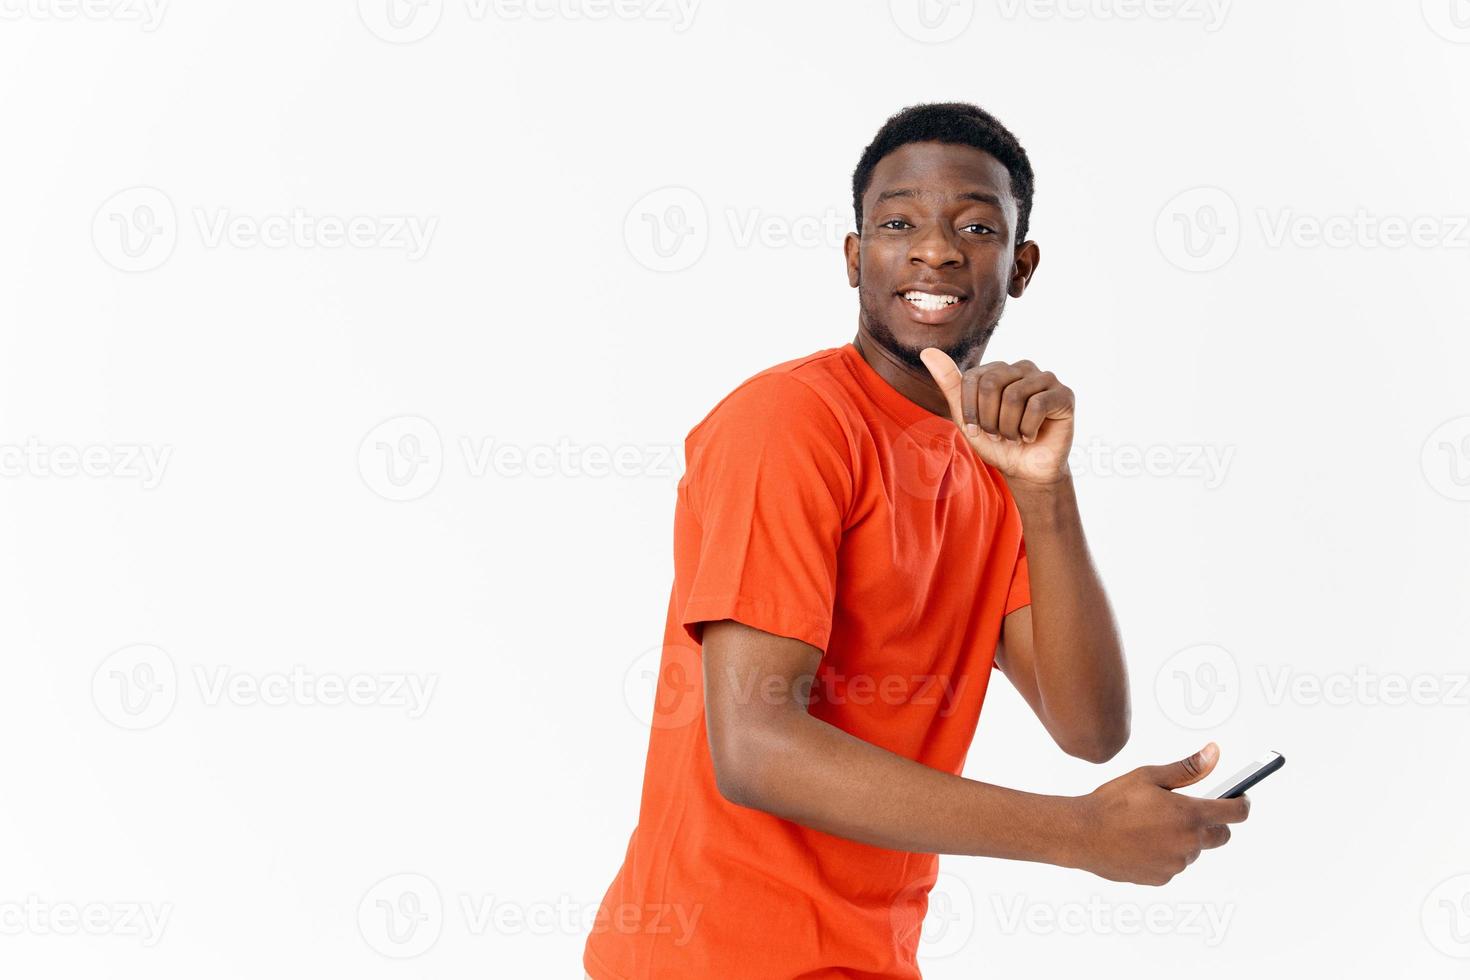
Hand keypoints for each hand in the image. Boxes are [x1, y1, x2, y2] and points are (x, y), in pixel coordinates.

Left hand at [918, 347, 1073, 488]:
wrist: (1025, 470)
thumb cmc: (997, 443)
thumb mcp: (966, 417)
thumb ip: (950, 384)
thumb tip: (927, 351)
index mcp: (998, 370)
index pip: (972, 378)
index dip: (970, 410)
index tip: (977, 430)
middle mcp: (1022, 368)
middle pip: (992, 384)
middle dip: (989, 419)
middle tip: (998, 435)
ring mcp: (1045, 379)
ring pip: (1014, 396)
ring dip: (1008, 427)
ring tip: (1014, 436)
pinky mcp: (1064, 394)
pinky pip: (1037, 405)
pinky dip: (1028, 429)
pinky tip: (1031, 436)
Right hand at [1071, 743, 1250, 885]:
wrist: (1082, 835)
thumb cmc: (1112, 802)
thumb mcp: (1148, 776)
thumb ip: (1187, 769)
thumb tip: (1214, 753)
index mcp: (1189, 815)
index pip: (1235, 813)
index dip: (1242, 804)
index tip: (1240, 799)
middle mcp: (1188, 843)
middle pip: (1221, 836)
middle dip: (1213, 823)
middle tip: (1187, 810)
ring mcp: (1176, 864)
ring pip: (1194, 850)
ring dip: (1184, 838)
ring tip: (1151, 825)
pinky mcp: (1162, 878)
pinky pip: (1174, 864)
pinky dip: (1166, 853)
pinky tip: (1141, 841)